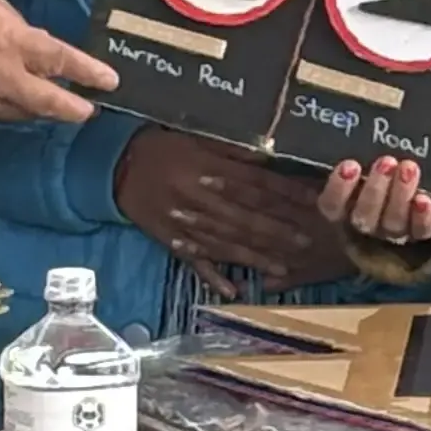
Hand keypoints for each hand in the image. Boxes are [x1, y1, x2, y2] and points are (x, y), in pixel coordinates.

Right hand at [0, 0, 118, 123]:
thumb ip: (9, 19)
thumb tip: (23, 35)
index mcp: (11, 44)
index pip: (62, 61)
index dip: (89, 72)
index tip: (110, 81)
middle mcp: (3, 79)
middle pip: (50, 103)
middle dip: (74, 109)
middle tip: (90, 110)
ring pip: (23, 113)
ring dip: (43, 111)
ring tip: (55, 107)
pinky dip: (11, 109)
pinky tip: (13, 103)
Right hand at [115, 128, 345, 280]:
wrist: (118, 166)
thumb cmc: (164, 148)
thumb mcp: (199, 139)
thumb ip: (233, 151)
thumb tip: (269, 158)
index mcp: (209, 170)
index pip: (256, 184)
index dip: (286, 194)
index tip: (312, 202)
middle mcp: (200, 199)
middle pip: (245, 217)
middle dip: (277, 231)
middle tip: (306, 242)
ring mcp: (185, 224)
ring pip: (226, 243)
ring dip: (255, 258)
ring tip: (282, 269)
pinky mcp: (172, 241)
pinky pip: (195, 261)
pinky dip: (213, 277)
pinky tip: (233, 291)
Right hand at [317, 153, 430, 249]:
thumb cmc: (390, 160)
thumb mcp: (372, 151)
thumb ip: (361, 146)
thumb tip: (352, 119)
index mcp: (346, 203)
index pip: (331, 205)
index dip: (337, 189)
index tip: (349, 165)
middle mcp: (368, 220)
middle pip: (363, 217)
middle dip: (374, 189)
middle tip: (386, 161)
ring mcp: (396, 229)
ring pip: (392, 222)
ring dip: (399, 194)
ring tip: (408, 167)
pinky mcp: (423, 229)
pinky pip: (421, 229)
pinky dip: (421, 216)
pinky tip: (423, 200)